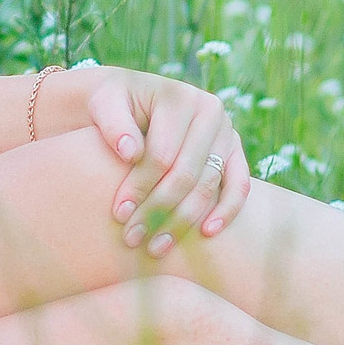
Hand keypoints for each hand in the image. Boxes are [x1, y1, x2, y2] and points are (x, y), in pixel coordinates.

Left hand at [64, 66, 251, 252]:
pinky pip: (239, 185)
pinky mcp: (235, 152)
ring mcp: (226, 132)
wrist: (132, 99)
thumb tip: (130, 153)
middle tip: (133, 239)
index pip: (161, 154)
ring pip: (208, 185)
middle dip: (157, 210)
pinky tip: (206, 233)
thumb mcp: (104, 103)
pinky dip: (226, 210)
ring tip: (156, 247)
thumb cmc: (115, 104)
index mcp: (179, 97)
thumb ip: (113, 123)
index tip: (119, 215)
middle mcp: (210, 111)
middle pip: (185, 173)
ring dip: (183, 220)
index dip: (139, 187)